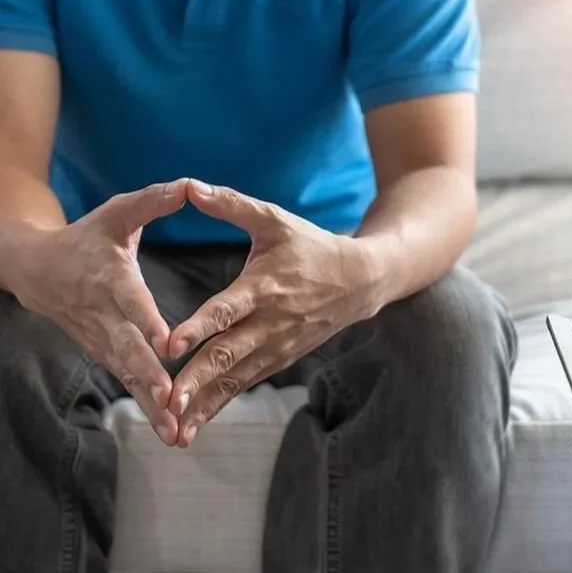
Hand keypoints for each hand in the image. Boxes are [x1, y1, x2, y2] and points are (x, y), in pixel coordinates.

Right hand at [10, 179, 188, 445]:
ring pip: (128, 374)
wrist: (37, 270)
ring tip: (174, 431)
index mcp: (110, 277)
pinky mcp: (105, 354)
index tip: (164, 342)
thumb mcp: (117, 214)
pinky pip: (128, 382)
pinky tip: (170, 431)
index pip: (130, 301)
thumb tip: (190, 185)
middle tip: (170, 399)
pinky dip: (147, 407)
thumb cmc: (88, 238)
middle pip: (127, 349)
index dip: (146, 320)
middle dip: (148, 376)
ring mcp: (101, 339)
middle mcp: (104, 314)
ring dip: (149, 404)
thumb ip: (153, 201)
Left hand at [166, 181, 381, 446]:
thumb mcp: (275, 219)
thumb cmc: (311, 246)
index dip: (200, 327)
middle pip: (229, 354)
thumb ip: (232, 205)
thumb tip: (189, 187)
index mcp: (264, 286)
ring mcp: (277, 345)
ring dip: (206, 403)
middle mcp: (270, 322)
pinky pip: (245, 384)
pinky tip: (194, 425)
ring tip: (176, 428)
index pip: (228, 310)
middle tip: (168, 401)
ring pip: (236, 378)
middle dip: (197, 380)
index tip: (171, 346)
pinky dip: (220, 404)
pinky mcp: (280, 359)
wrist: (360, 281)